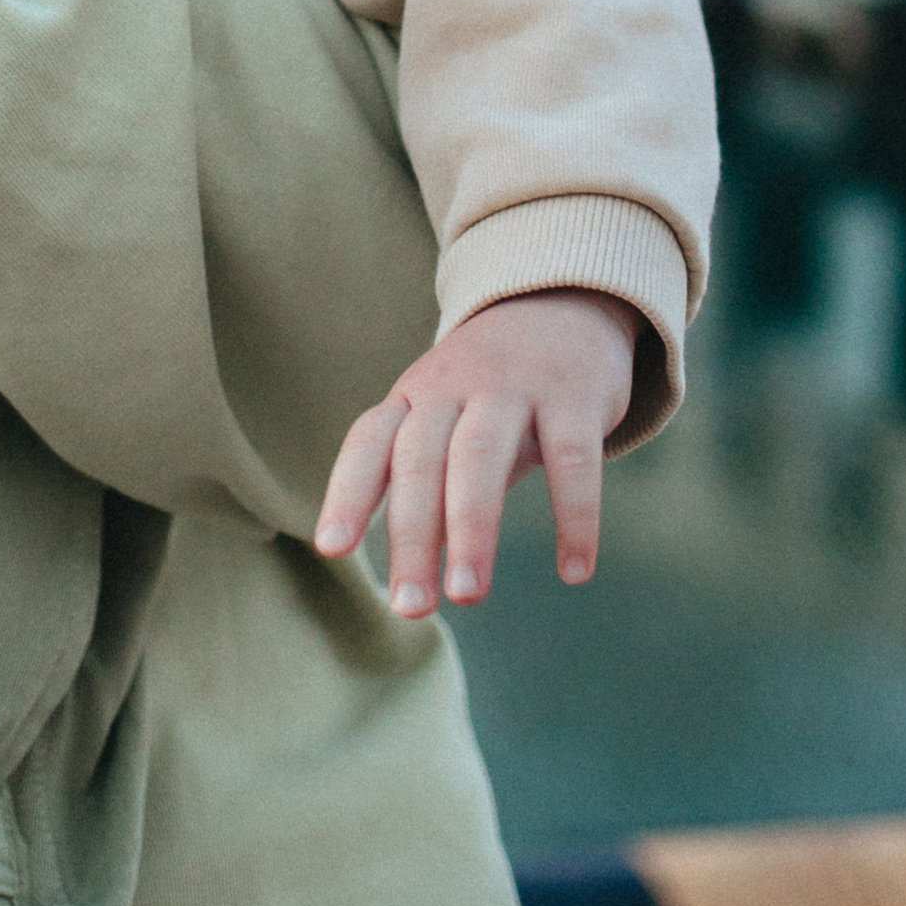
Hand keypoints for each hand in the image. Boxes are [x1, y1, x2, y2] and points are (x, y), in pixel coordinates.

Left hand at [313, 288, 638, 616]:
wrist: (563, 297)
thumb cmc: (491, 385)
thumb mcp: (446, 417)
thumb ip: (427, 486)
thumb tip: (411, 574)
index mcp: (415, 396)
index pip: (370, 441)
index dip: (349, 492)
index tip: (331, 548)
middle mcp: (454, 386)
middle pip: (422, 461)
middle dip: (412, 536)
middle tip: (409, 608)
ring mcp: (514, 385)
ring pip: (482, 457)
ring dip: (472, 529)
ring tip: (467, 595)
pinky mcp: (574, 394)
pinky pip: (574, 458)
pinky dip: (574, 517)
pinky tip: (574, 571)